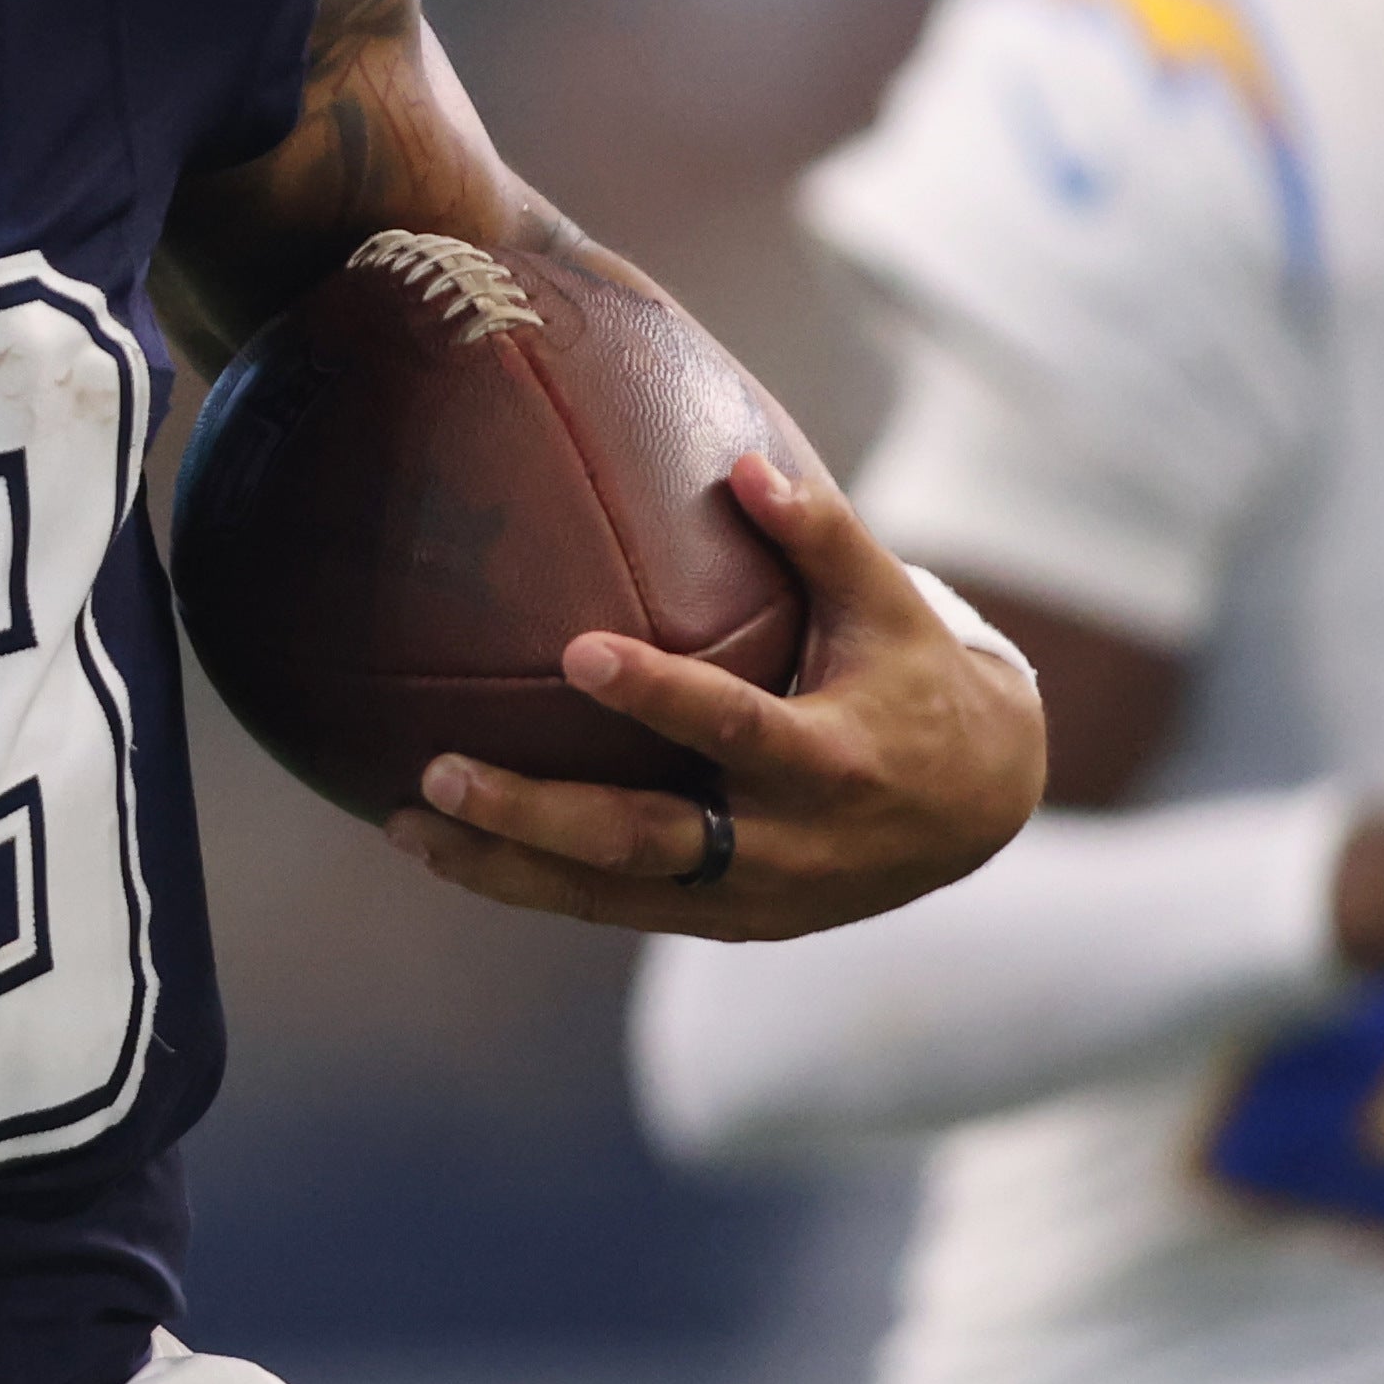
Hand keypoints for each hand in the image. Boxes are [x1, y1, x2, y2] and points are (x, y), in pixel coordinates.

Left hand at [391, 456, 1047, 936]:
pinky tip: (448, 849)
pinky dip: (530, 886)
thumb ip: (822, 534)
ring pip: (611, 895)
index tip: (577, 652)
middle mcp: (786, 845)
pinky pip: (614, 910)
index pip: (734, 727)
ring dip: (504, 868)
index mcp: (832, 760)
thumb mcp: (892, 604)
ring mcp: (751, 900)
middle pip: (647, 841)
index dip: (659, 697)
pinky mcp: (723, 925)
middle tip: (439, 772)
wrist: (977, 813)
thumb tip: (742, 459)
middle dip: (536, 816)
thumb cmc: (915, 679)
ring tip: (405, 825)